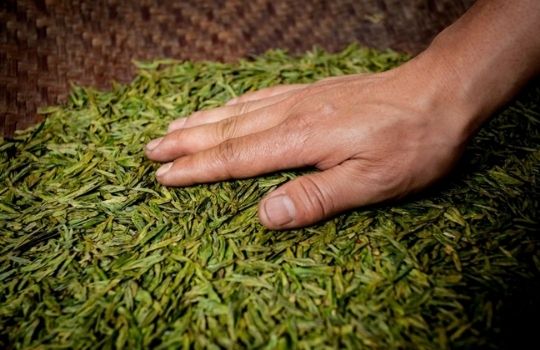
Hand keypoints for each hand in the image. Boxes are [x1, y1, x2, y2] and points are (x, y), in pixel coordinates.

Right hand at [145, 58, 472, 229]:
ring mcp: (301, 98)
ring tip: (172, 125)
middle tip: (149, 148)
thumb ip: (315, 198)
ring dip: (201, 120)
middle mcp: (291, 114)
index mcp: (299, 140)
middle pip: (226, 130)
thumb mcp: (371, 183)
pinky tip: (225, 105)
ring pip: (238, 110)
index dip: (197, 168)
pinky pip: (261, 95)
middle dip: (185, 141)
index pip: (235, 158)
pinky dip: (233, 102)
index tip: (164, 175)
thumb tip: (264, 216)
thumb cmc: (409, 143)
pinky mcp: (313, 92)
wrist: (438, 93)